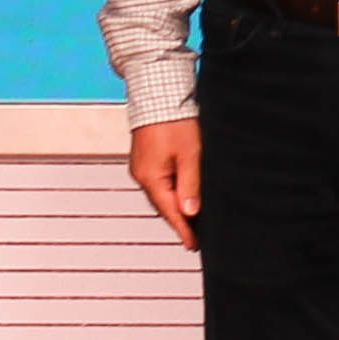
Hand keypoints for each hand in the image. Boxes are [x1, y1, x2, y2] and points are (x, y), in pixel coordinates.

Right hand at [126, 118, 200, 248]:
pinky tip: (182, 194)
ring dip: (175, 206)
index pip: (170, 212)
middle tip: (197, 236)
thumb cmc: (174, 120)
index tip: (194, 245)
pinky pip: (158, 182)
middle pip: (163, 205)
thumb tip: (190, 213)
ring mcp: (141, 167)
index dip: (184, 230)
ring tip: (192, 219)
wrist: (158, 94)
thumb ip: (190, 185)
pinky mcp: (144, 159)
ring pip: (161, 194)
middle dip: (180, 220)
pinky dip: (170, 191)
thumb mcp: (190, 154)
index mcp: (151, 177)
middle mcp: (142, 175)